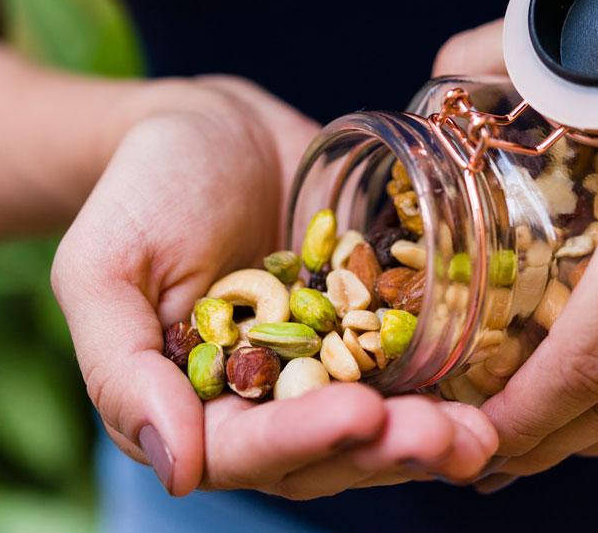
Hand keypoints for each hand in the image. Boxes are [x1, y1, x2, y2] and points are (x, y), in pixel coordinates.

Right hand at [51, 76, 497, 497]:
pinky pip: (410, 364)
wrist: (208, 129)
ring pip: (378, 423)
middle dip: (385, 449)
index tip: (359, 415)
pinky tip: (496, 385)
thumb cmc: (140, 192)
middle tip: (449, 437)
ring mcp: (323, 367)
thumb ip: (120, 372)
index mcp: (193, 406)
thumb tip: (175, 469)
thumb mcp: (101, 269)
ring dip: (430, 434)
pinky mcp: (368, 327)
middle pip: (325, 453)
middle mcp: (263, 402)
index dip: (302, 441)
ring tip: (482, 430)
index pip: (244, 451)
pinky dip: (451, 380)